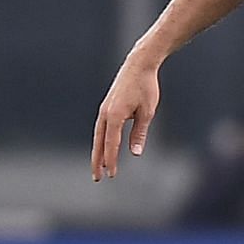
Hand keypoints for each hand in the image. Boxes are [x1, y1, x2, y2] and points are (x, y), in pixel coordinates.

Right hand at [91, 56, 161, 180]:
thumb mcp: (147, 112)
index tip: (112, 175)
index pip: (111, 145)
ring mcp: (104, 109)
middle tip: (97, 177)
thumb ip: (139, 133)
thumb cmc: (145, 87)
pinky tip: (105, 147)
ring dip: (98, 152)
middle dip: (98, 161)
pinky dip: (101, 140)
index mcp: (114, 116)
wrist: (138, 65)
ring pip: (98, 136)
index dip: (111, 161)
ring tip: (99, 167)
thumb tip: (135, 153)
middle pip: (99, 143)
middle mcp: (105, 114)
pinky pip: (102, 128)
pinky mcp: (107, 106)